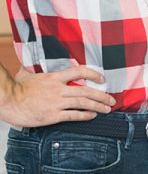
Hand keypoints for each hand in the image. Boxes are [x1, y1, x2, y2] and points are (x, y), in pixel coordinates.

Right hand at [0, 67, 115, 127]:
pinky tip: (92, 116)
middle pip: (86, 91)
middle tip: (112, 99)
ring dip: (98, 106)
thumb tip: (36, 56)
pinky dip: (85, 116)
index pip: (80, 72)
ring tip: (107, 109)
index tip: (103, 79)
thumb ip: (38, 67)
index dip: (94, 74)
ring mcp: (56, 103)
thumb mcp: (29, 72)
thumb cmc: (17, 87)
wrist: (7, 101)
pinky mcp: (52, 116)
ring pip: (83, 103)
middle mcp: (59, 89)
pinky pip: (73, 115)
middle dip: (102, 95)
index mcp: (55, 77)